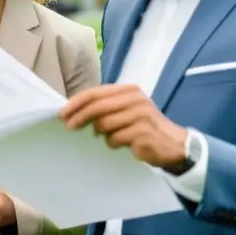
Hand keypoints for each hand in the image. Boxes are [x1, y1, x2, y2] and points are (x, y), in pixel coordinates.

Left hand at [60, 83, 188, 171]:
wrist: (172, 143)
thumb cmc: (143, 126)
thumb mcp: (126, 109)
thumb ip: (105, 107)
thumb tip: (74, 111)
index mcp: (129, 90)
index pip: (95, 93)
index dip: (76, 102)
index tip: (63, 113)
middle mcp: (135, 99)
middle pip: (97, 107)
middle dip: (79, 117)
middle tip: (69, 126)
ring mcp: (140, 116)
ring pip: (104, 125)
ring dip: (101, 133)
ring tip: (110, 136)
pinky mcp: (142, 133)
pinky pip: (114, 139)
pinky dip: (113, 143)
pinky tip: (122, 143)